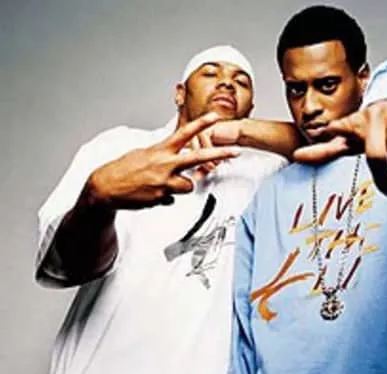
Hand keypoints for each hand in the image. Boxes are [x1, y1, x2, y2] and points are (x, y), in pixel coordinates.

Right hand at [87, 112, 240, 208]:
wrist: (104, 188)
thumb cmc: (122, 169)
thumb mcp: (143, 153)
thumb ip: (162, 153)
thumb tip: (173, 153)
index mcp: (160, 150)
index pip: (184, 132)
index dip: (201, 123)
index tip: (215, 116)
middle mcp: (165, 164)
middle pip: (199, 157)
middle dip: (220, 154)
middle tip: (237, 151)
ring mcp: (164, 183)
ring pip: (188, 186)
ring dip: (181, 187)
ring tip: (162, 184)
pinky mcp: (160, 198)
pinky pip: (171, 199)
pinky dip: (164, 197)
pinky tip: (149, 193)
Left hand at [293, 99, 386, 194]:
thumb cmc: (370, 130)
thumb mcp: (348, 140)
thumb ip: (324, 151)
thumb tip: (296, 156)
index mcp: (353, 123)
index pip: (341, 128)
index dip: (335, 131)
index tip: (322, 137)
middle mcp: (373, 116)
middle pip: (376, 155)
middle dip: (382, 176)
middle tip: (386, 188)